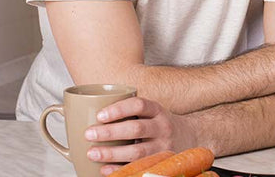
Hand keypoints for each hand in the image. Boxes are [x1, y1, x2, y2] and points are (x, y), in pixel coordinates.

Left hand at [83, 96, 197, 175]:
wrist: (191, 136)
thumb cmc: (158, 124)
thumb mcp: (150, 112)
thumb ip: (129, 112)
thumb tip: (84, 109)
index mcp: (157, 110)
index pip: (139, 105)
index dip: (119, 109)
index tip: (99, 115)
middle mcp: (162, 127)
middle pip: (136, 128)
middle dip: (110, 132)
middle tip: (88, 134)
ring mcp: (164, 146)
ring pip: (137, 151)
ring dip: (112, 153)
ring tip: (92, 153)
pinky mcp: (162, 161)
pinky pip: (140, 167)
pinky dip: (120, 169)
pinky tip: (105, 169)